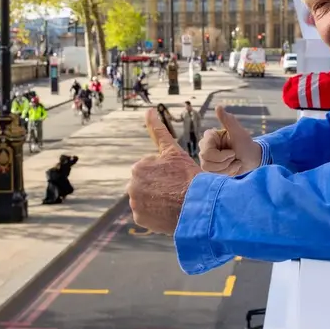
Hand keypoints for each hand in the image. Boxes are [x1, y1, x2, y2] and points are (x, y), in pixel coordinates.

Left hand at [127, 109, 200, 234]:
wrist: (197, 204)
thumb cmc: (188, 175)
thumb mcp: (172, 150)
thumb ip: (158, 130)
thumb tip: (148, 110)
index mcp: (138, 167)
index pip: (151, 170)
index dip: (166, 174)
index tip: (176, 178)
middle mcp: (132, 185)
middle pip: (146, 185)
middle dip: (158, 186)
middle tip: (176, 190)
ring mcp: (135, 203)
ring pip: (146, 199)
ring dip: (156, 199)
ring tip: (174, 201)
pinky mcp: (139, 219)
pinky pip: (146, 215)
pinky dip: (155, 214)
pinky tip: (168, 211)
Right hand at [199, 105, 261, 175]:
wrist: (252, 159)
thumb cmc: (246, 144)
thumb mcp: (238, 132)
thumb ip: (228, 120)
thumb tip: (218, 106)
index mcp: (210, 137)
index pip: (206, 150)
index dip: (220, 155)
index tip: (232, 152)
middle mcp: (205, 146)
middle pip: (206, 160)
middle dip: (224, 162)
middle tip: (234, 156)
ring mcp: (207, 158)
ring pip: (208, 168)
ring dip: (226, 167)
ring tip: (234, 162)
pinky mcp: (211, 168)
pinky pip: (212, 174)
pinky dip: (226, 172)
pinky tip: (233, 167)